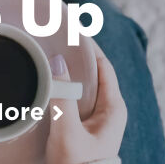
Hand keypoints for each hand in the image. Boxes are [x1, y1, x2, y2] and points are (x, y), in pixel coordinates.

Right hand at [46, 43, 126, 163]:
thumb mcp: (68, 130)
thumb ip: (62, 97)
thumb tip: (57, 62)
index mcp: (113, 108)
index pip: (103, 66)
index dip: (89, 48)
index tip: (73, 33)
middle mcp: (107, 108)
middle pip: (94, 72)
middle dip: (77, 56)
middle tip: (58, 40)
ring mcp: (96, 115)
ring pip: (84, 83)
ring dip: (70, 69)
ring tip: (52, 54)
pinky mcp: (84, 121)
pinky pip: (76, 94)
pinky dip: (65, 83)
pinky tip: (52, 79)